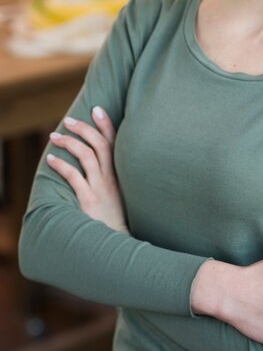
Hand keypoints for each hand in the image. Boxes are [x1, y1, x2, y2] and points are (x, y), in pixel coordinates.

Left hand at [47, 106, 128, 233]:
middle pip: (99, 144)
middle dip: (83, 128)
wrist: (117, 242)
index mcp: (122, 172)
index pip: (115, 141)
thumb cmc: (117, 215)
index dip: (106, 123)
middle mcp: (113, 177)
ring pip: (86, 156)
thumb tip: (100, 156)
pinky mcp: (89, 200)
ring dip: (69, 143)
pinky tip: (51, 159)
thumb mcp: (122, 191)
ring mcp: (101, 188)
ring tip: (54, 137)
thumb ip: (114, 173)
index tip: (96, 109)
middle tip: (68, 120)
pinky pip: (74, 176)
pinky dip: (62, 165)